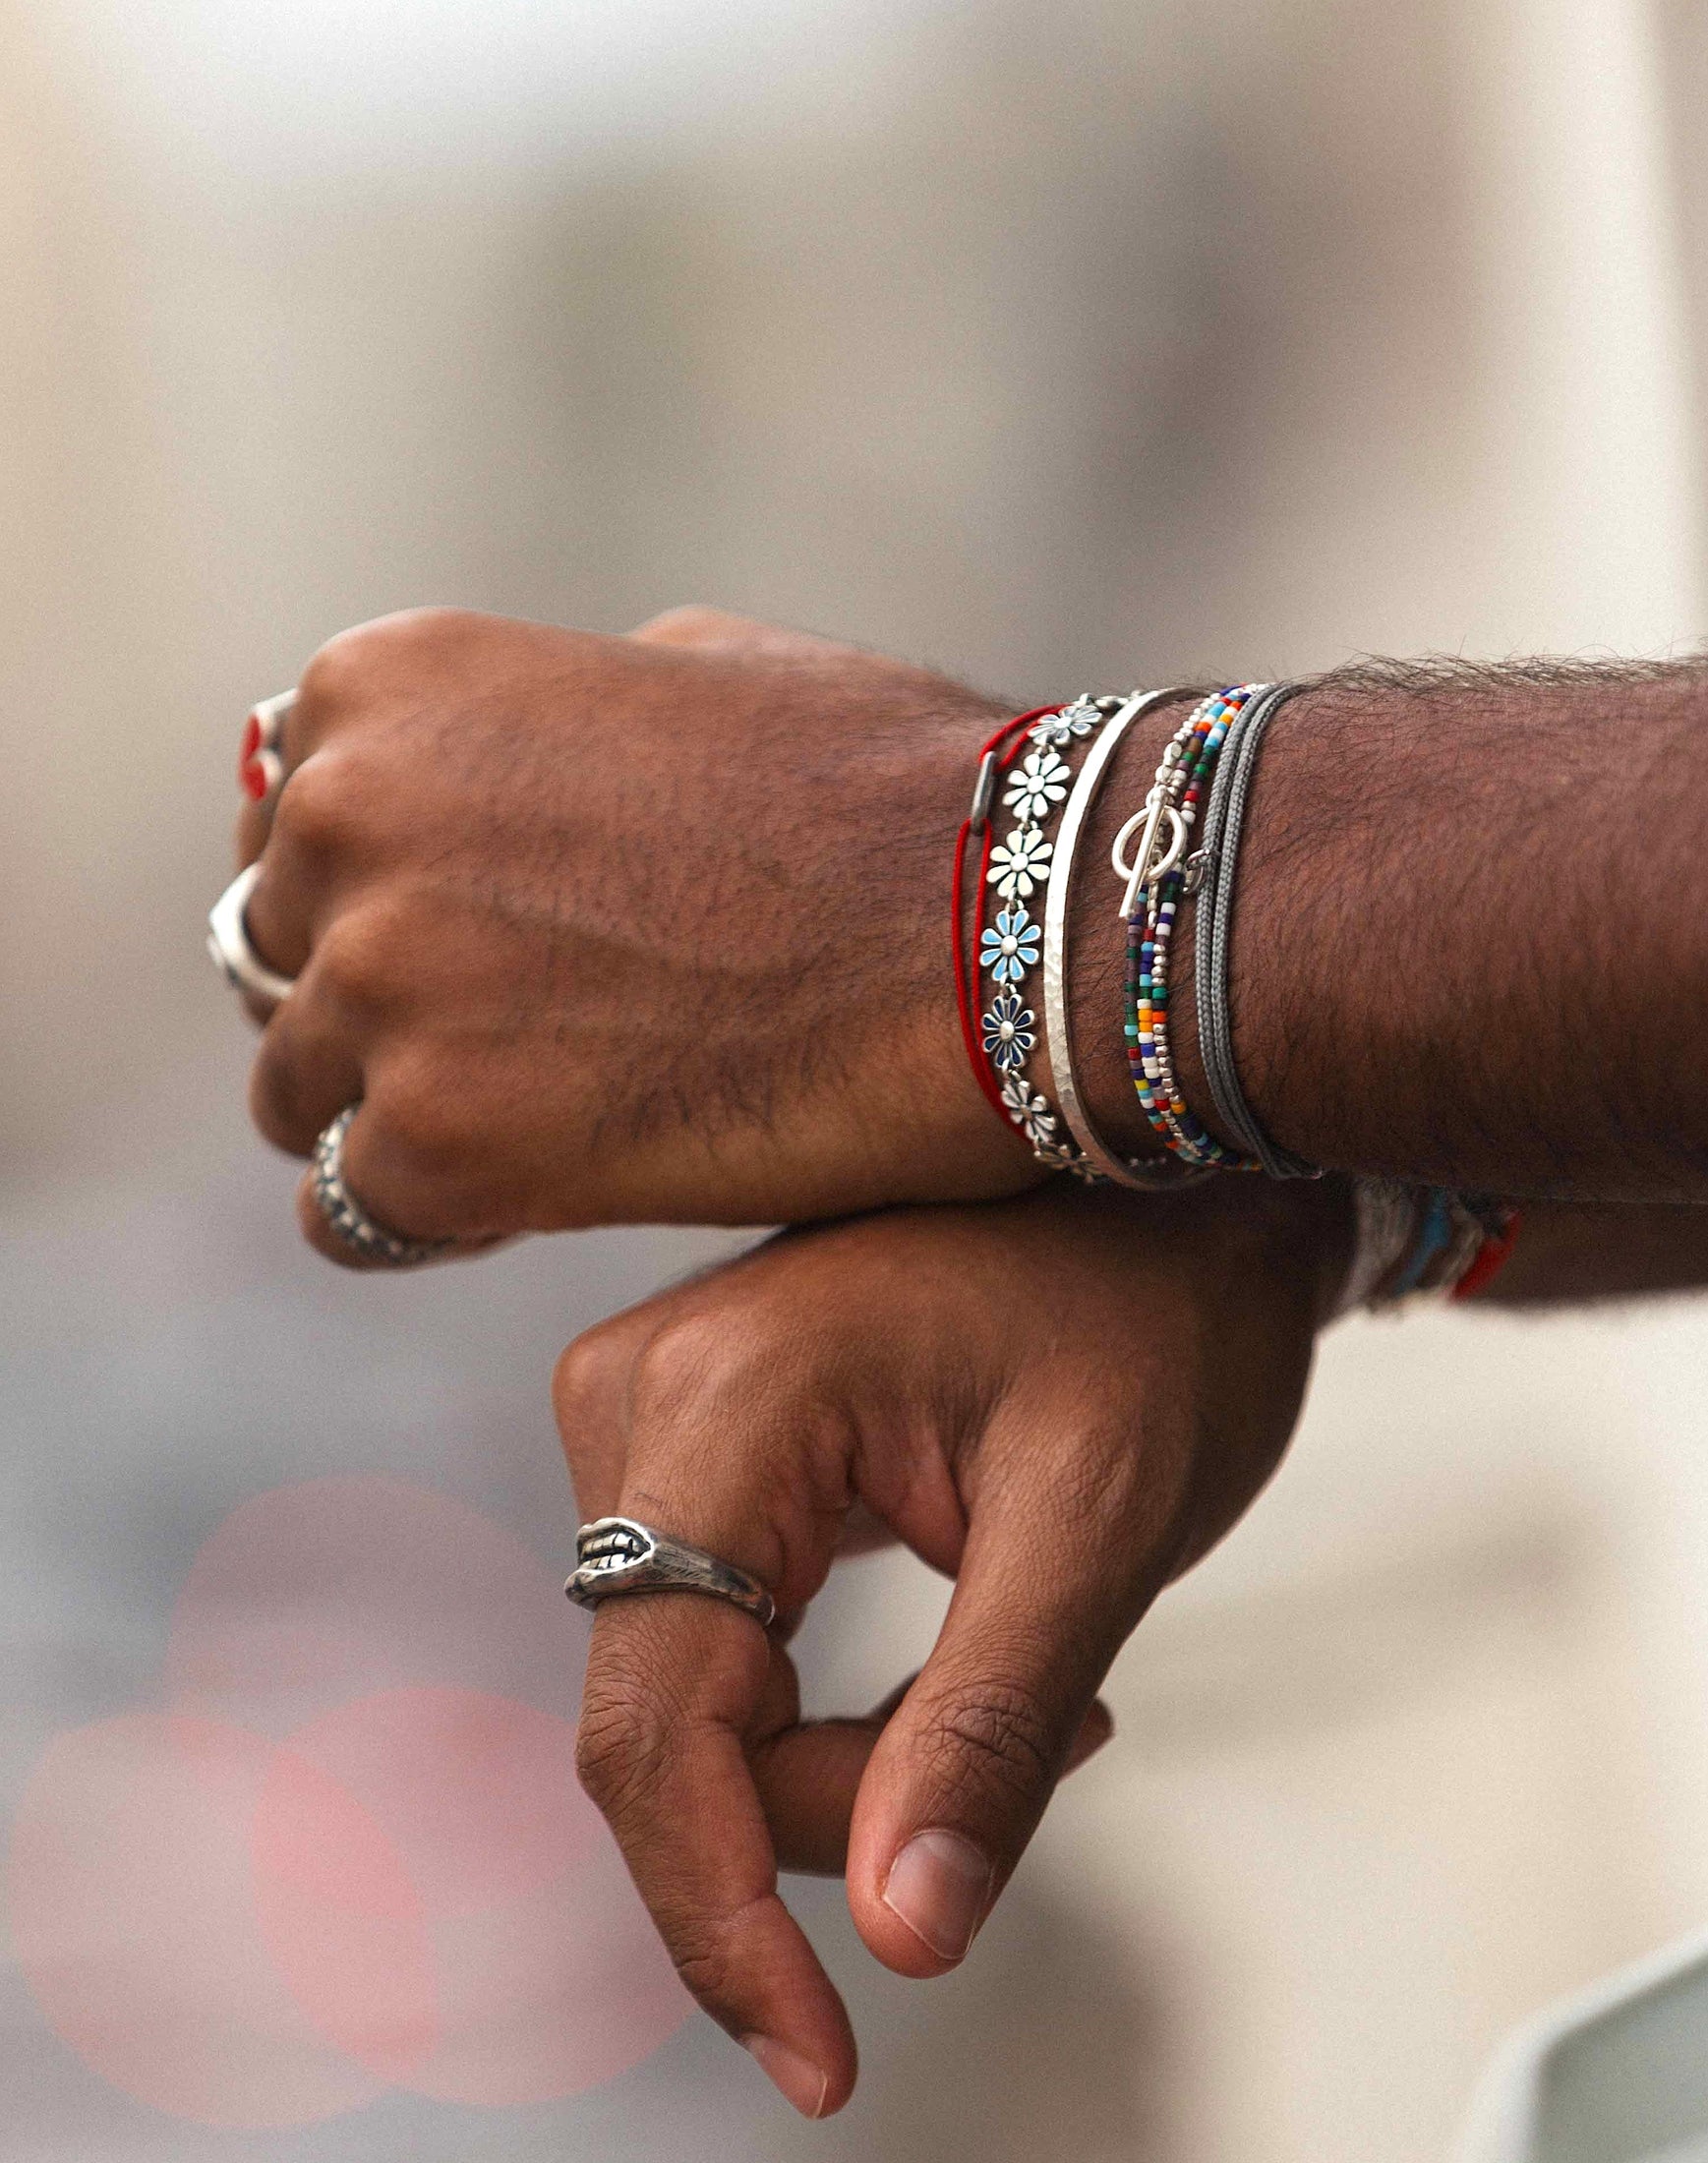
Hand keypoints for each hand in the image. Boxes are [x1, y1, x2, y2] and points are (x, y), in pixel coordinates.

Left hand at [236, 605, 1043, 1259]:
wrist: (1001, 926)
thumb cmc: (884, 794)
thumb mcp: (688, 668)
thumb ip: (545, 722)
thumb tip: (494, 775)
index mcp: (386, 688)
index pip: (290, 831)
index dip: (380, 907)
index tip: (477, 960)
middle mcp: (346, 817)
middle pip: (282, 962)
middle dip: (384, 1015)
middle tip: (525, 1056)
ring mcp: (382, 983)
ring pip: (303, 1096)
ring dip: (405, 1120)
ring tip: (552, 1129)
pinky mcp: (433, 1143)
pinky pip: (351, 1214)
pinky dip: (437, 1220)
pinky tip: (549, 1197)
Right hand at [553, 1173, 1350, 2114]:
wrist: (1172, 1182)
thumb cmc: (1156, 1311)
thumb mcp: (1097, 1525)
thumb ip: (986, 1730)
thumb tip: (899, 1937)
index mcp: (723, 1401)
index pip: (653, 1725)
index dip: (719, 1917)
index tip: (818, 2059)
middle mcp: (641, 1395)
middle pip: (667, 1723)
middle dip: (832, 1809)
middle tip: (1049, 1751)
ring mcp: (651, 1410)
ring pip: (689, 1696)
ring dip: (844, 1756)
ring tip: (1044, 1693)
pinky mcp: (688, 1440)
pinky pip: (713, 1638)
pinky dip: (827, 1703)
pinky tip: (970, 1653)